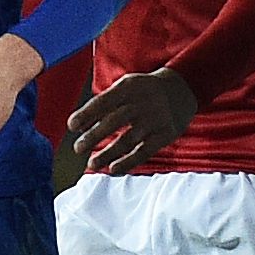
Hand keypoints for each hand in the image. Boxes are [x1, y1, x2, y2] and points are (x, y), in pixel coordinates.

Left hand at [66, 68, 197, 174]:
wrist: (183, 89)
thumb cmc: (143, 91)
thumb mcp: (126, 85)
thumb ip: (105, 102)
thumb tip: (80, 126)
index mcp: (129, 87)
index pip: (104, 101)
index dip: (86, 114)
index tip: (71, 127)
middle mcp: (144, 102)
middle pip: (115, 121)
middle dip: (94, 136)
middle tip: (78, 148)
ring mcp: (156, 119)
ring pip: (129, 139)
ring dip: (109, 153)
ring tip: (92, 164)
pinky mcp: (166, 134)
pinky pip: (145, 150)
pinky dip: (129, 161)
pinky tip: (114, 169)